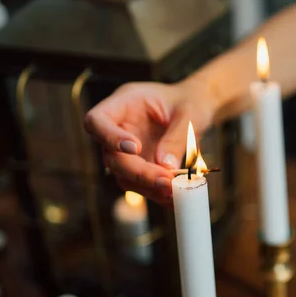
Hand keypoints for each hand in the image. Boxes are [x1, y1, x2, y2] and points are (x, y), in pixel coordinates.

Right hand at [84, 79, 215, 203]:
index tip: (134, 148)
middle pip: (111, 156)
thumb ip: (178, 135)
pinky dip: (154, 191)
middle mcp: (119, 128)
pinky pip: (139, 184)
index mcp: (124, 103)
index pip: (97, 120)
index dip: (108, 137)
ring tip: (172, 189)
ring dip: (145, 186)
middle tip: (166, 179)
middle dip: (137, 171)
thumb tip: (165, 165)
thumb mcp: (191, 112)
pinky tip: (173, 195)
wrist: (198, 108)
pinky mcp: (139, 166)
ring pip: (122, 175)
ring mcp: (126, 150)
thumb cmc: (191, 101)